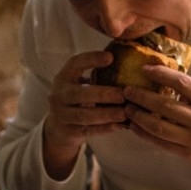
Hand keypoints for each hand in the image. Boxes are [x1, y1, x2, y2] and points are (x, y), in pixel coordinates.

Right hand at [42, 51, 126, 177]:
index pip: (74, 64)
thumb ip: (99, 75)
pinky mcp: (68, 132)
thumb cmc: (78, 99)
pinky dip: (104, 128)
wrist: (58, 127)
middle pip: (79, 94)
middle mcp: (58, 95)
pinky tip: (120, 126)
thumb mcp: (80, 83)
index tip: (111, 57)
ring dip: (105, 114)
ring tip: (124, 113)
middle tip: (123, 94)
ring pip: (83, 115)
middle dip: (102, 94)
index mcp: (64, 77)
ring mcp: (61, 115)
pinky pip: (88, 131)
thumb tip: (133, 61)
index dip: (91, 59)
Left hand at [122, 65, 190, 169]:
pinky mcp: (189, 154)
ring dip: (139, 117)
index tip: (146, 69)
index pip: (181, 83)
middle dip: (141, 97)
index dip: (161, 74)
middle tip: (127, 91)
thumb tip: (167, 86)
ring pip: (158, 126)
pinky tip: (136, 128)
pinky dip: (145, 134)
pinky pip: (161, 143)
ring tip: (127, 109)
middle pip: (164, 106)